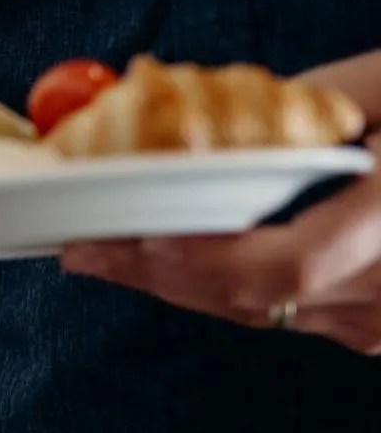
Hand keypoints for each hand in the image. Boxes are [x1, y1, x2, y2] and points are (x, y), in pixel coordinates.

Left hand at [61, 133, 380, 352]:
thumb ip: (318, 102)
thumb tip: (217, 113)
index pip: (279, 267)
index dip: (194, 260)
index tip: (123, 230)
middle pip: (252, 301)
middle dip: (155, 273)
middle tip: (81, 247)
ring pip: (262, 313)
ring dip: (180, 284)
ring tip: (104, 253)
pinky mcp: (380, 330)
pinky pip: (288, 315)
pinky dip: (228, 288)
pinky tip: (173, 265)